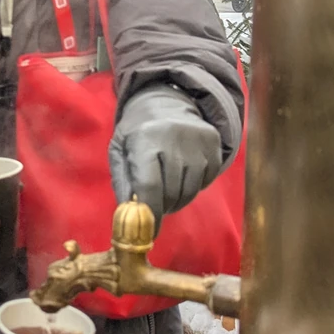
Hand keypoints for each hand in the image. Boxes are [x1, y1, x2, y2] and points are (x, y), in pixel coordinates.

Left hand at [108, 85, 221, 226]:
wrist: (165, 102)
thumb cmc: (137, 132)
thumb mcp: (120, 151)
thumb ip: (123, 182)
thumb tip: (131, 215)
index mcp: (145, 139)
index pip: (150, 187)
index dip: (151, 215)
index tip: (150, 231)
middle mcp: (174, 138)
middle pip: (172, 192)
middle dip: (163, 207)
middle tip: (156, 206)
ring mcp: (198, 140)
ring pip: (192, 190)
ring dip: (179, 199)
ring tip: (168, 191)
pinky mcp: (214, 142)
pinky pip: (207, 180)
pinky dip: (194, 186)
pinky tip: (183, 175)